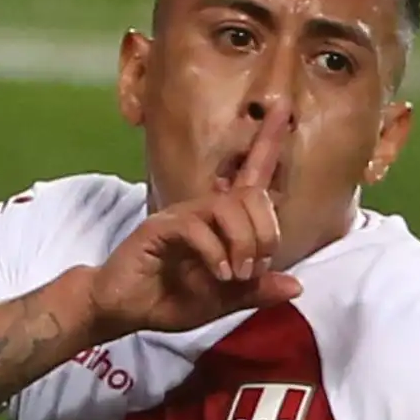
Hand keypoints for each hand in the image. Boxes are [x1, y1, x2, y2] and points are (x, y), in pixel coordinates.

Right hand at [87, 108, 300, 337]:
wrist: (123, 310)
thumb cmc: (169, 299)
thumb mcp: (223, 301)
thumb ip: (256, 291)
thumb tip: (296, 286)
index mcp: (221, 222)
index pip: (251, 177)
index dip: (266, 143)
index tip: (283, 109)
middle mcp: (203, 210)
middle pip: (252, 195)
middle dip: (265, 232)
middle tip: (255, 268)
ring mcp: (181, 215)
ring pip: (228, 207)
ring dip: (243, 243)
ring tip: (235, 274)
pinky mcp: (160, 227)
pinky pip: (197, 227)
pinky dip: (215, 253)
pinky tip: (216, 275)